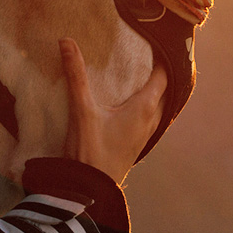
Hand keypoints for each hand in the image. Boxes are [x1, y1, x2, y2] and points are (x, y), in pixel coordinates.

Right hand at [59, 38, 166, 184]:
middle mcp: (151, 120)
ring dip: (156, 91)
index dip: (164, 58)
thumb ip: (75, 75)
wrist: (90, 190)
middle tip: (152, 54)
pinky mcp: (136, 145)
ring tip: (144, 75)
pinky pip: (150, 119)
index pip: (164, 76)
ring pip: (160, 107)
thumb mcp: (81, 110)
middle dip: (162, 73)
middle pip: (166, 91)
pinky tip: (132, 105)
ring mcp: (145, 135)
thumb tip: (66, 42)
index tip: (157, 41)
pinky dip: (148, 106)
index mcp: (144, 108)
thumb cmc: (89, 151)